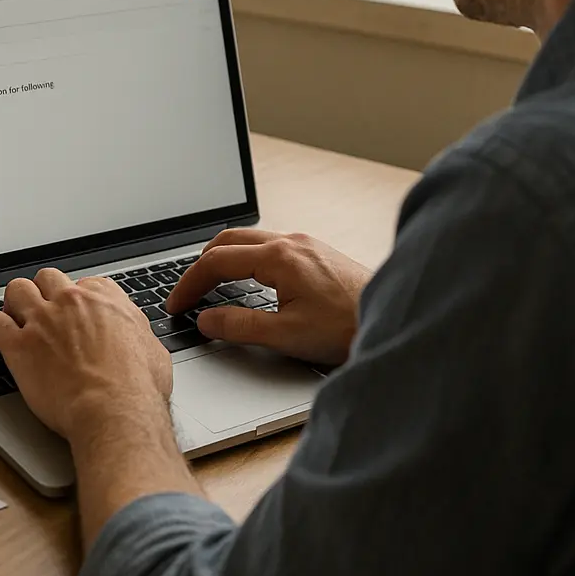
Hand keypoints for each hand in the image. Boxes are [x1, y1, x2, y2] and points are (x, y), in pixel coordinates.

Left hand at [0, 269, 172, 443]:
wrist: (114, 410)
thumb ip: (137, 334)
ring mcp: (42, 320)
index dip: (77, 300)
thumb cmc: (137, 388)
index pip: (85, 283)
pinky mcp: (19, 345)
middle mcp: (71, 302)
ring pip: (16, 290)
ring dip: (14, 303)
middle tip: (42, 311)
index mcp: (104, 299)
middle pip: (47, 278)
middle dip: (43, 293)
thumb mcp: (153, 351)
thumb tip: (136, 338)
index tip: (74, 314)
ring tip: (14, 318)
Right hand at [163, 230, 371, 366]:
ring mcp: (306, 244)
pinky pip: (270, 246)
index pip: (216, 261)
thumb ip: (240, 326)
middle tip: (188, 292)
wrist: (398, 319)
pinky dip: (247, 260)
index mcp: (278, 257)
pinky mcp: (318, 253)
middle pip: (228, 240)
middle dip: (201, 264)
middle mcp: (291, 242)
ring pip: (250, 241)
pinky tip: (250, 282)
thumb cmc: (348, 327)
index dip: (189, 284)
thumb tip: (207, 320)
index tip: (177, 305)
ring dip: (225, 259)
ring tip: (212, 287)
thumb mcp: (286, 335)